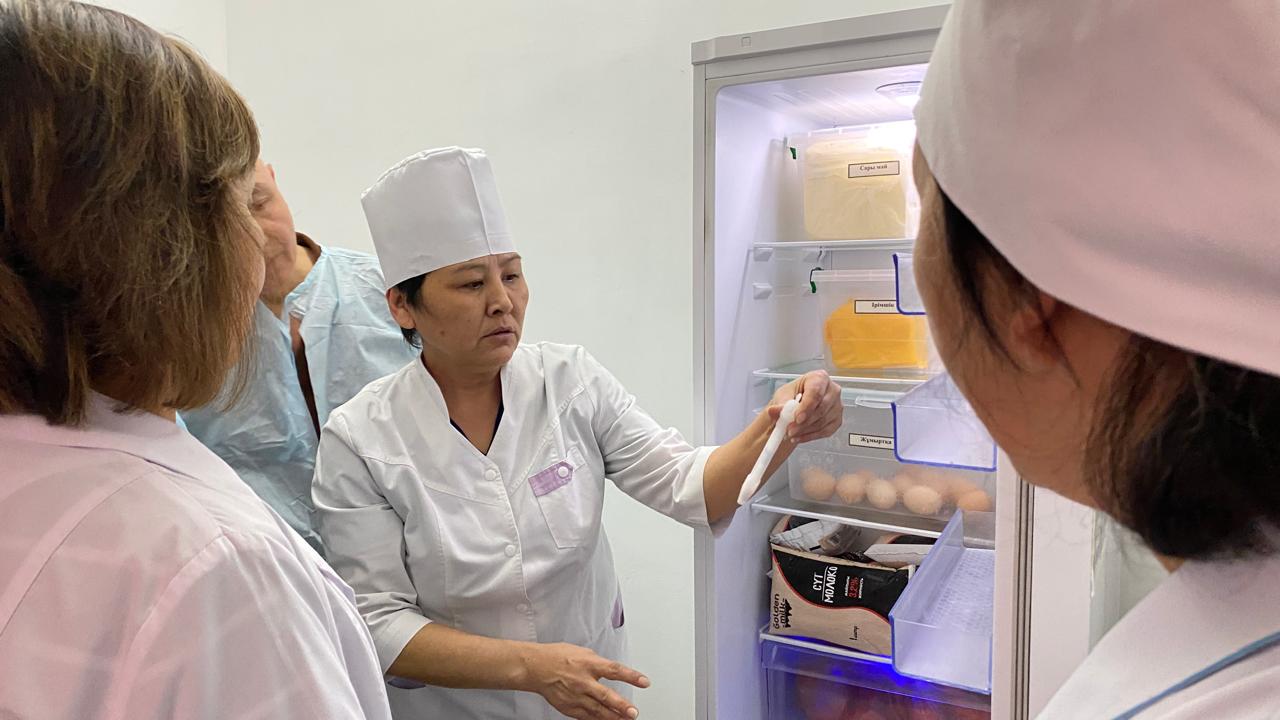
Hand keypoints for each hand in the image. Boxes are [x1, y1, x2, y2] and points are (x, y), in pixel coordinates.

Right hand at [520, 642, 649, 719]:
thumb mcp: (583, 653)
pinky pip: (587, 717)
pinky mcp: (570, 708)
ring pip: (598, 710)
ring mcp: (576, 696)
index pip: (615, 670)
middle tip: (633, 713)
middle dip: (621, 706)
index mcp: (589, 664)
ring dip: (613, 717)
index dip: (631, 677)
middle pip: (606, 696)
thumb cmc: (557, 657)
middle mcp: (583, 681)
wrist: (536, 668)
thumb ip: (599, 664)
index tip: (645, 682)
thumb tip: (612, 671)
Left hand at [769, 370, 842, 443]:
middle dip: (804, 422)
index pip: (816, 392)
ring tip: (790, 434)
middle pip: (821, 408)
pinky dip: (810, 436)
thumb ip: (780, 404)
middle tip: (790, 430)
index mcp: (820, 378)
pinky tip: (798, 438)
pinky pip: (826, 431)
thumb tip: (773, 411)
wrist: (796, 406)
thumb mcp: (783, 396)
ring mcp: (837, 406)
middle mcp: (833, 390)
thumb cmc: (792, 396)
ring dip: (805, 431)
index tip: (797, 418)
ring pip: (823, 421)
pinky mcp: (837, 420)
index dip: (807, 407)